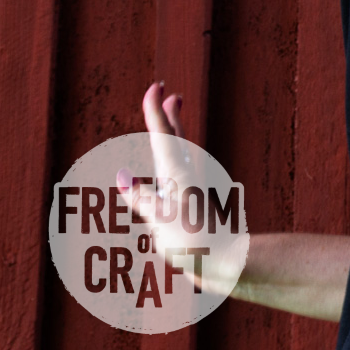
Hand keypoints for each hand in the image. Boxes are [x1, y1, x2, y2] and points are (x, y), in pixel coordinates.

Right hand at [115, 83, 241, 296]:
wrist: (226, 262)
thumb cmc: (194, 244)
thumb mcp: (161, 221)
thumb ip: (142, 199)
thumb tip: (123, 177)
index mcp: (179, 176)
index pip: (165, 137)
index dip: (157, 111)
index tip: (156, 86)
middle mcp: (189, 178)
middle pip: (178, 139)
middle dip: (171, 115)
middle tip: (169, 92)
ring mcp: (194, 190)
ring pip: (183, 153)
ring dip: (175, 133)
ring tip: (173, 115)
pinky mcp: (196, 204)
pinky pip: (183, 173)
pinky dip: (175, 160)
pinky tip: (173, 167)